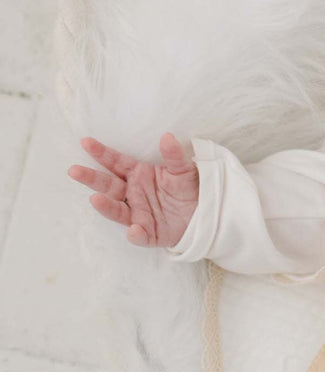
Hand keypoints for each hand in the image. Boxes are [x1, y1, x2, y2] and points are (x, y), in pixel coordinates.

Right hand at [67, 133, 199, 247]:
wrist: (203, 213)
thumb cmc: (188, 188)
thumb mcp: (183, 169)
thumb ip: (174, 155)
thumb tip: (167, 136)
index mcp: (139, 175)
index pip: (117, 163)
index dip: (102, 153)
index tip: (85, 142)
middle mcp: (133, 194)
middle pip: (109, 185)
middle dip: (91, 178)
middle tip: (74, 170)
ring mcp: (138, 214)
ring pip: (117, 211)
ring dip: (106, 206)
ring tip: (95, 198)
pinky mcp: (148, 233)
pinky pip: (140, 235)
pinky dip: (136, 234)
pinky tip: (134, 229)